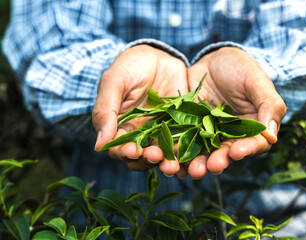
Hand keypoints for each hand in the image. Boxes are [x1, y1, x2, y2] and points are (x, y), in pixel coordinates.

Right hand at [92, 44, 186, 173]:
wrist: (157, 56)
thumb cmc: (129, 67)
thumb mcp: (114, 82)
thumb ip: (106, 111)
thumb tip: (99, 145)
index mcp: (121, 127)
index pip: (120, 148)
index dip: (125, 153)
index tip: (133, 151)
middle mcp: (142, 134)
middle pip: (143, 157)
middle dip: (148, 160)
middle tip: (155, 156)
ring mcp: (163, 131)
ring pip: (164, 153)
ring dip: (167, 161)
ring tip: (173, 164)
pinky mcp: (182, 125)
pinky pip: (185, 140)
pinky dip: (187, 150)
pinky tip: (190, 155)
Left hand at [182, 47, 285, 178]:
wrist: (213, 60)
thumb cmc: (241, 68)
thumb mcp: (256, 81)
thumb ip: (268, 105)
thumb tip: (271, 136)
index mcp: (253, 128)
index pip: (254, 144)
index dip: (246, 149)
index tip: (236, 152)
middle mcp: (231, 136)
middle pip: (227, 154)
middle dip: (219, 161)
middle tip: (212, 166)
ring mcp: (208, 134)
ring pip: (204, 153)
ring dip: (198, 163)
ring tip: (192, 169)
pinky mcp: (189, 129)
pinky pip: (183, 142)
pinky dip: (178, 152)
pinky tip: (173, 159)